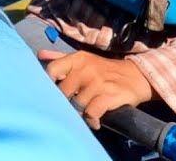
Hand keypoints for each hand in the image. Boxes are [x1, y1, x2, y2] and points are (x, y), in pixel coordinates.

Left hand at [37, 50, 155, 129]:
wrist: (135, 76)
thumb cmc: (103, 70)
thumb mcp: (83, 60)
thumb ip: (60, 58)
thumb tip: (40, 55)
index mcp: (77, 59)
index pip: (52, 70)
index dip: (47, 84)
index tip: (49, 94)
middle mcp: (86, 68)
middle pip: (62, 92)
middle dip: (64, 103)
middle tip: (69, 108)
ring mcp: (98, 82)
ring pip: (76, 104)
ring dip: (79, 113)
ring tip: (84, 114)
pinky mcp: (109, 96)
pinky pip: (91, 113)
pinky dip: (92, 120)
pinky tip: (95, 121)